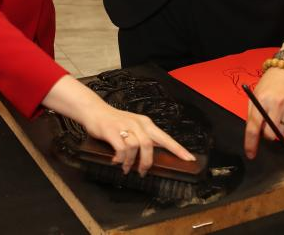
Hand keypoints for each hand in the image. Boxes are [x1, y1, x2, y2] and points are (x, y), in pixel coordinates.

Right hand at [42, 76, 194, 175]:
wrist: (94, 111)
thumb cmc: (114, 122)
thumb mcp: (133, 127)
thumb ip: (144, 138)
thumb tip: (153, 154)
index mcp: (146, 123)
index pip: (165, 138)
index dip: (178, 149)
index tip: (189, 159)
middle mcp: (138, 124)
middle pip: (150, 145)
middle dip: (148, 162)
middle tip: (143, 172)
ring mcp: (125, 127)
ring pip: (136, 147)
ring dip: (131, 162)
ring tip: (126, 169)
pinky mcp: (112, 131)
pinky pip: (121, 148)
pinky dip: (120, 158)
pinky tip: (117, 161)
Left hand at [243, 66, 283, 158]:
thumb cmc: (270, 83)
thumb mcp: (257, 94)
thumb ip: (253, 114)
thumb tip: (254, 135)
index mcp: (262, 99)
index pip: (254, 127)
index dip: (251, 143)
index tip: (251, 154)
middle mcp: (277, 103)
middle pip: (271, 135)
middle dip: (268, 134)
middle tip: (269, 124)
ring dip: (280, 130)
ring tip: (280, 116)